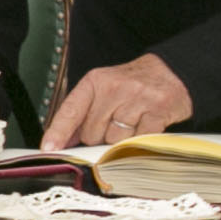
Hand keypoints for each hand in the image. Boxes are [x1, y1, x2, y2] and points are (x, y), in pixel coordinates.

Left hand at [42, 53, 191, 149]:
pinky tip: (144, 127)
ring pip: (115, 140)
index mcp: (96, 81)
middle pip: (92, 133)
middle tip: (114, 123)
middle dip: (99, 137)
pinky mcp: (158, 111)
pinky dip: (140, 141)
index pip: (71, 110)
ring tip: (132, 123)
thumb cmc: (132, 86)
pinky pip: (138, 141)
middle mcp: (115, 88)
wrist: (172, 72)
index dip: (58, 132)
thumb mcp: (103, 90)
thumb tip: (62, 142)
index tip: (48, 147)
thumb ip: (82, 114)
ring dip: (120, 140)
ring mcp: (137, 99)